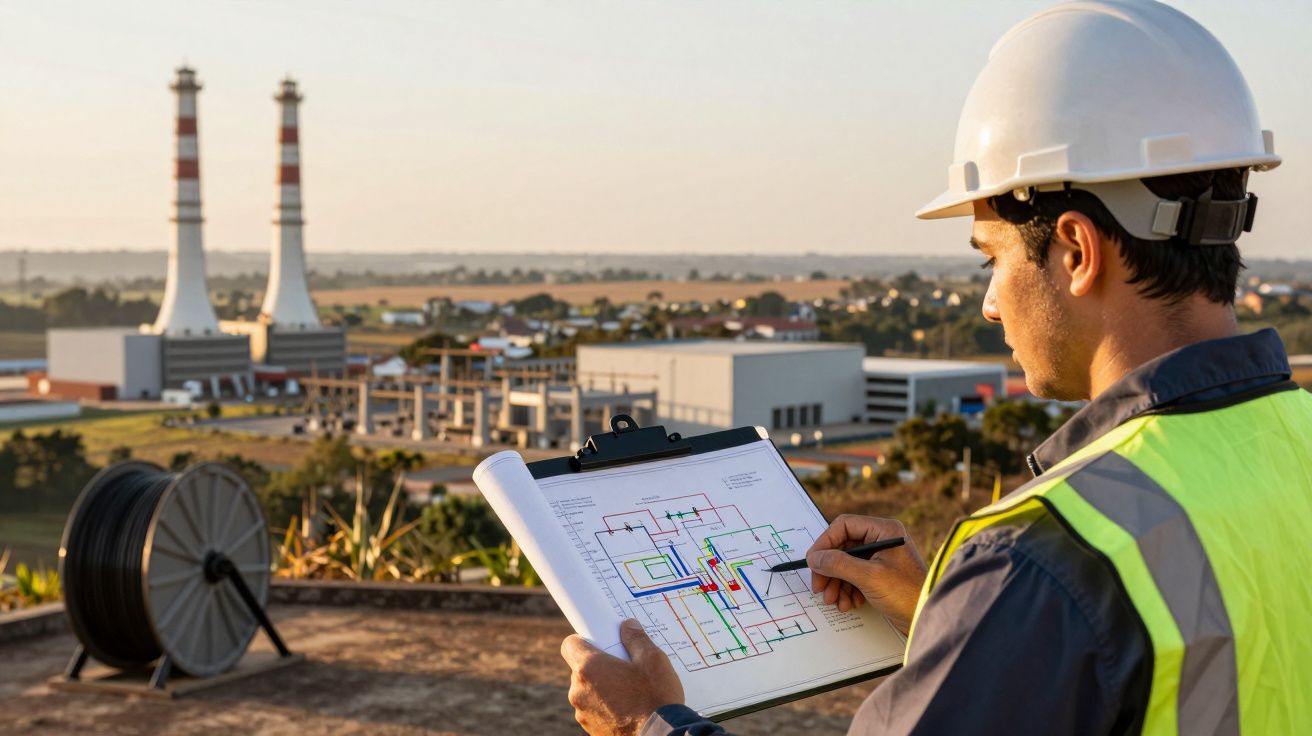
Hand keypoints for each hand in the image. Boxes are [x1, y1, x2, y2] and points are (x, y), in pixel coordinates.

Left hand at [560, 618, 683, 735]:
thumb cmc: (656, 697)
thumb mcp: (653, 660)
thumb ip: (636, 639)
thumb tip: (628, 625)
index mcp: (589, 668)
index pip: (570, 644)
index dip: (584, 640)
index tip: (600, 643)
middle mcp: (579, 691)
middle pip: (580, 669)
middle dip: (598, 665)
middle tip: (623, 667)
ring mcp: (583, 713)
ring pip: (587, 691)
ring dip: (602, 688)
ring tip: (629, 691)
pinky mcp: (591, 730)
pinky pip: (594, 710)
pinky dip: (606, 707)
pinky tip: (628, 709)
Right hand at [805, 515, 927, 633]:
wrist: (927, 620)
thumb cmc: (907, 595)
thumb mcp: (869, 577)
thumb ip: (838, 564)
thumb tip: (814, 557)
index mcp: (884, 530)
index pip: (844, 526)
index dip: (825, 543)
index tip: (813, 561)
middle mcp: (882, 539)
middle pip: (842, 546)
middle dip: (830, 569)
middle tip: (820, 587)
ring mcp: (881, 557)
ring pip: (846, 563)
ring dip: (836, 582)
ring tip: (834, 601)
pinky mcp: (880, 574)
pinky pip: (854, 575)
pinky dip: (847, 589)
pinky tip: (848, 603)